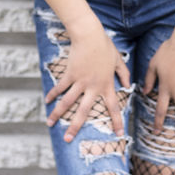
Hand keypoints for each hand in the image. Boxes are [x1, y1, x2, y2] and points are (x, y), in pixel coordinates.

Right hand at [44, 22, 130, 142]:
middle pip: (83, 111)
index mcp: (106, 85)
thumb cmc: (104, 46)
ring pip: (67, 102)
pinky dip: (53, 94)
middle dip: (75, 127)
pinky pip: (60, 87)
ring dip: (57, 113)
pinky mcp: (70, 74)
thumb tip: (127, 85)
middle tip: (68, 139)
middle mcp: (92, 86)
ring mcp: (80, 81)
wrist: (89, 35)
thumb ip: (123, 74)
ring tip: (49, 124)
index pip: (113, 107)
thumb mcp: (118, 60)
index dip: (117, 121)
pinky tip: (47, 101)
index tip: (118, 134)